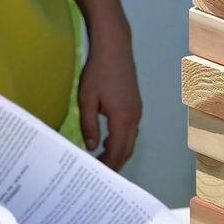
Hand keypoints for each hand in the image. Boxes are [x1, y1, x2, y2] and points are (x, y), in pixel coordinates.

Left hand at [78, 28, 141, 170]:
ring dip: (118, 152)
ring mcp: (137, 110)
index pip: (118, 151)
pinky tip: (107, 141)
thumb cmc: (98, 71)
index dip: (109, 166)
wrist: (115, 47)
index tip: (97, 176)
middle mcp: (134, 116)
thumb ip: (89, 125)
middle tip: (98, 174)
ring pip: (130, 139)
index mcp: (123, 117)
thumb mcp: (86, 99)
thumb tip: (91, 147)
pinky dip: (121, 141)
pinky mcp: (135, 104)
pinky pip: (131, 130)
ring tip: (100, 161)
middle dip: (115, 163)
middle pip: (127, 149)